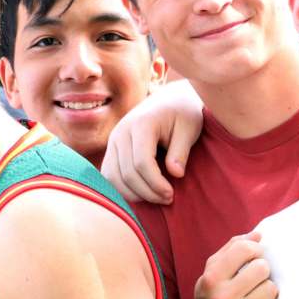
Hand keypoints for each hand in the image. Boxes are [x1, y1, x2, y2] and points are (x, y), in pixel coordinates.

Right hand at [101, 80, 203, 202]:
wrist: (170, 99)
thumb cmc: (183, 114)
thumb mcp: (190, 128)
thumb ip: (181, 151)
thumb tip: (176, 174)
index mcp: (142, 124)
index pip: (141, 162)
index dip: (155, 183)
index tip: (171, 194)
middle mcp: (121, 132)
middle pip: (126, 173)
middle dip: (147, 192)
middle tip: (168, 199)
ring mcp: (113, 140)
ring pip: (113, 177)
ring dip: (134, 194)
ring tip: (157, 198)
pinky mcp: (111, 148)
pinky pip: (109, 175)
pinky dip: (122, 189)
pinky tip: (142, 194)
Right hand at [186, 232, 277, 298]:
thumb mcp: (212, 273)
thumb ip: (232, 249)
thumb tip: (258, 235)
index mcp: (211, 279)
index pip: (244, 248)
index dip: (254, 249)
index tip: (254, 256)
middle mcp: (222, 297)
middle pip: (262, 267)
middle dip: (261, 271)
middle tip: (254, 279)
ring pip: (271, 288)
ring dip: (266, 290)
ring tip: (254, 295)